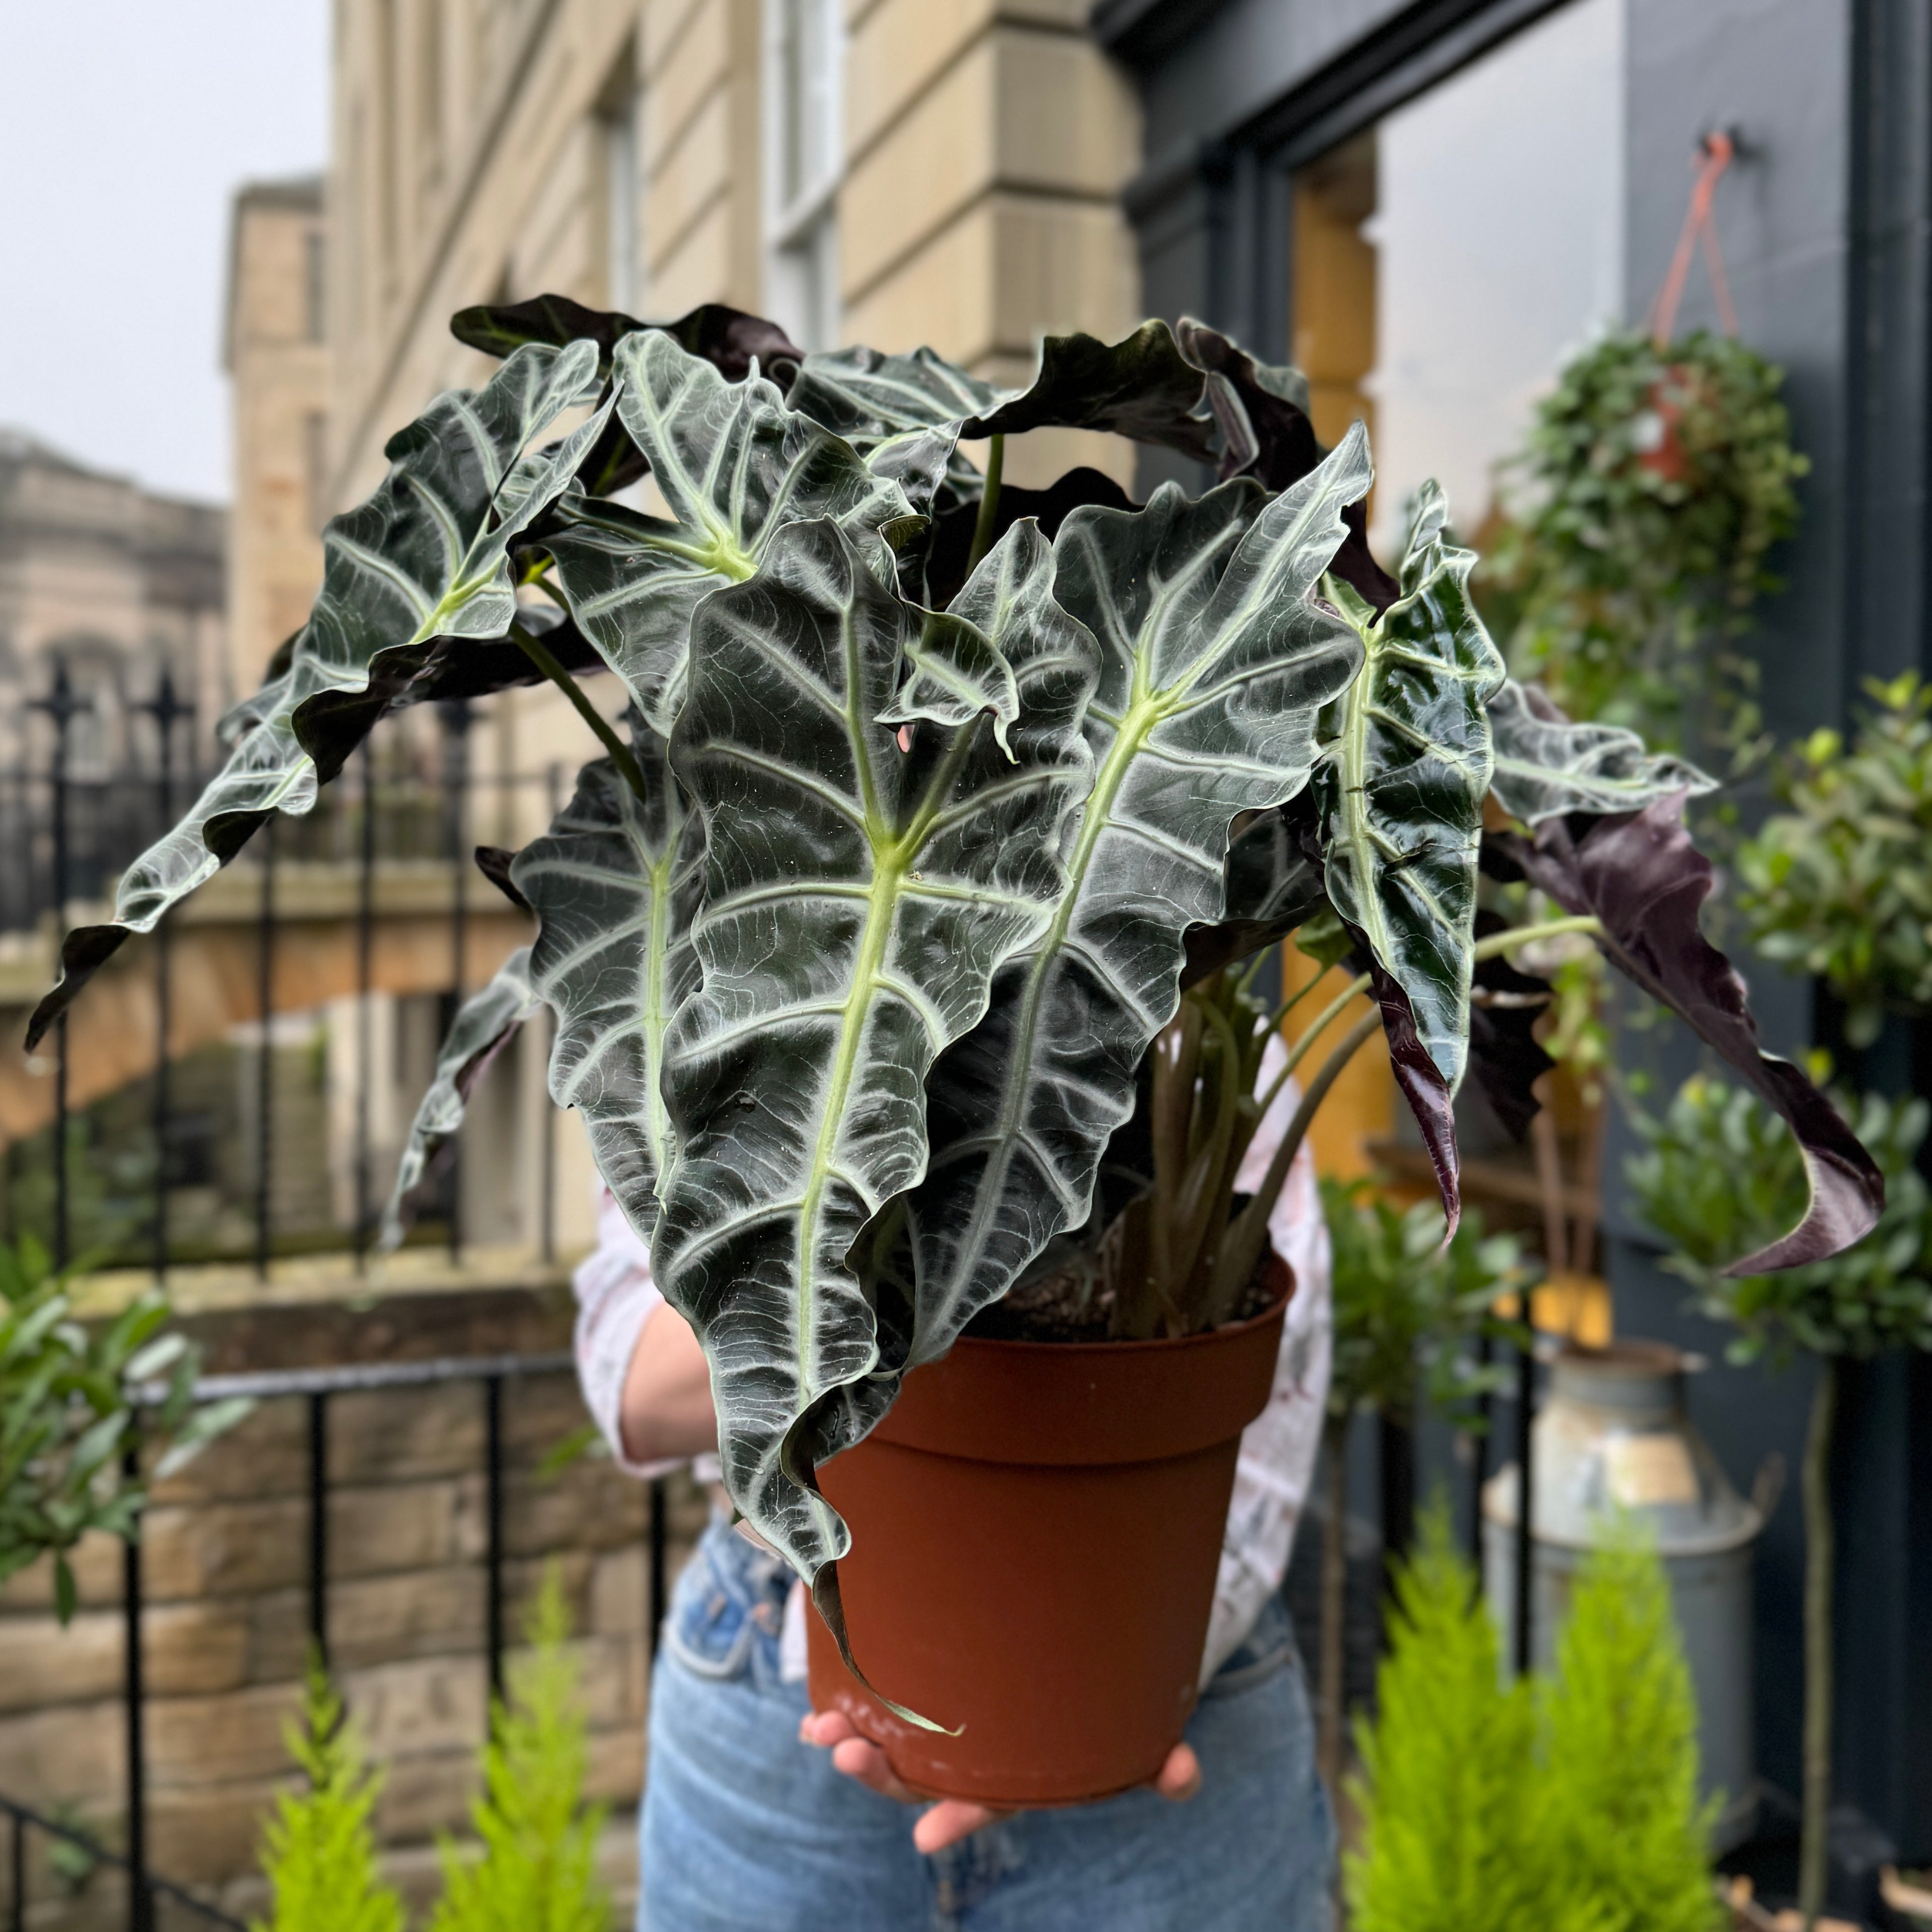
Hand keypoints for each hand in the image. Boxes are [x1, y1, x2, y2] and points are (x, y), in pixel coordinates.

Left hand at [797, 1710, 1201, 1853]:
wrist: (1071, 1669)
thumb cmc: (1097, 1712)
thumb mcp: (1129, 1734)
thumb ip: (1158, 1761)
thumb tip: (1185, 1775)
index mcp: (1015, 1780)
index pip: (986, 1804)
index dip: (957, 1817)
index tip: (925, 1834)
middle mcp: (972, 1764)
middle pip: (920, 1779)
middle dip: (880, 1773)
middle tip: (846, 1755)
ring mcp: (940, 1732)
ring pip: (891, 1751)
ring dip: (852, 1745)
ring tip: (822, 1735)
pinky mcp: (922, 1694)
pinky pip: (879, 1710)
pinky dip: (846, 1712)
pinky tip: (815, 1713)